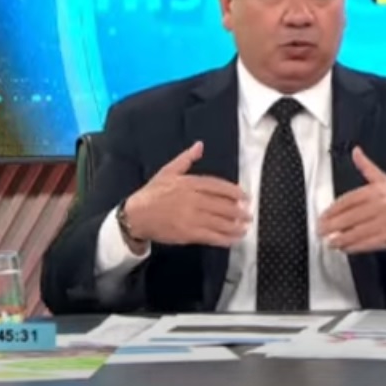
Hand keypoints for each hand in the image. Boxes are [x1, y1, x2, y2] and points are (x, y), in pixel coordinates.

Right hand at [125, 141, 251, 246]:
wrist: (136, 215)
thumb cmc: (152, 193)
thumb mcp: (168, 171)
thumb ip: (186, 159)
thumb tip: (200, 145)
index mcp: (189, 183)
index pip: (218, 186)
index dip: (234, 192)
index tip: (245, 197)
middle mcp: (193, 200)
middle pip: (222, 205)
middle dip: (238, 211)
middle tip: (249, 215)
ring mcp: (191, 218)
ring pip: (219, 222)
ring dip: (235, 226)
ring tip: (245, 228)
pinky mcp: (187, 233)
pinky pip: (210, 236)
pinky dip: (224, 239)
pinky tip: (232, 240)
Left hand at [319, 147, 385, 252]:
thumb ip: (367, 167)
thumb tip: (355, 151)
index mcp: (376, 190)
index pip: (347, 200)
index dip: (332, 211)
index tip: (322, 217)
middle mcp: (379, 206)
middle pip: (348, 217)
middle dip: (331, 226)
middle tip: (319, 231)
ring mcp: (384, 223)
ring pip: (355, 232)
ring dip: (339, 239)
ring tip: (329, 242)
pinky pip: (366, 243)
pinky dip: (353, 247)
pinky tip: (344, 248)